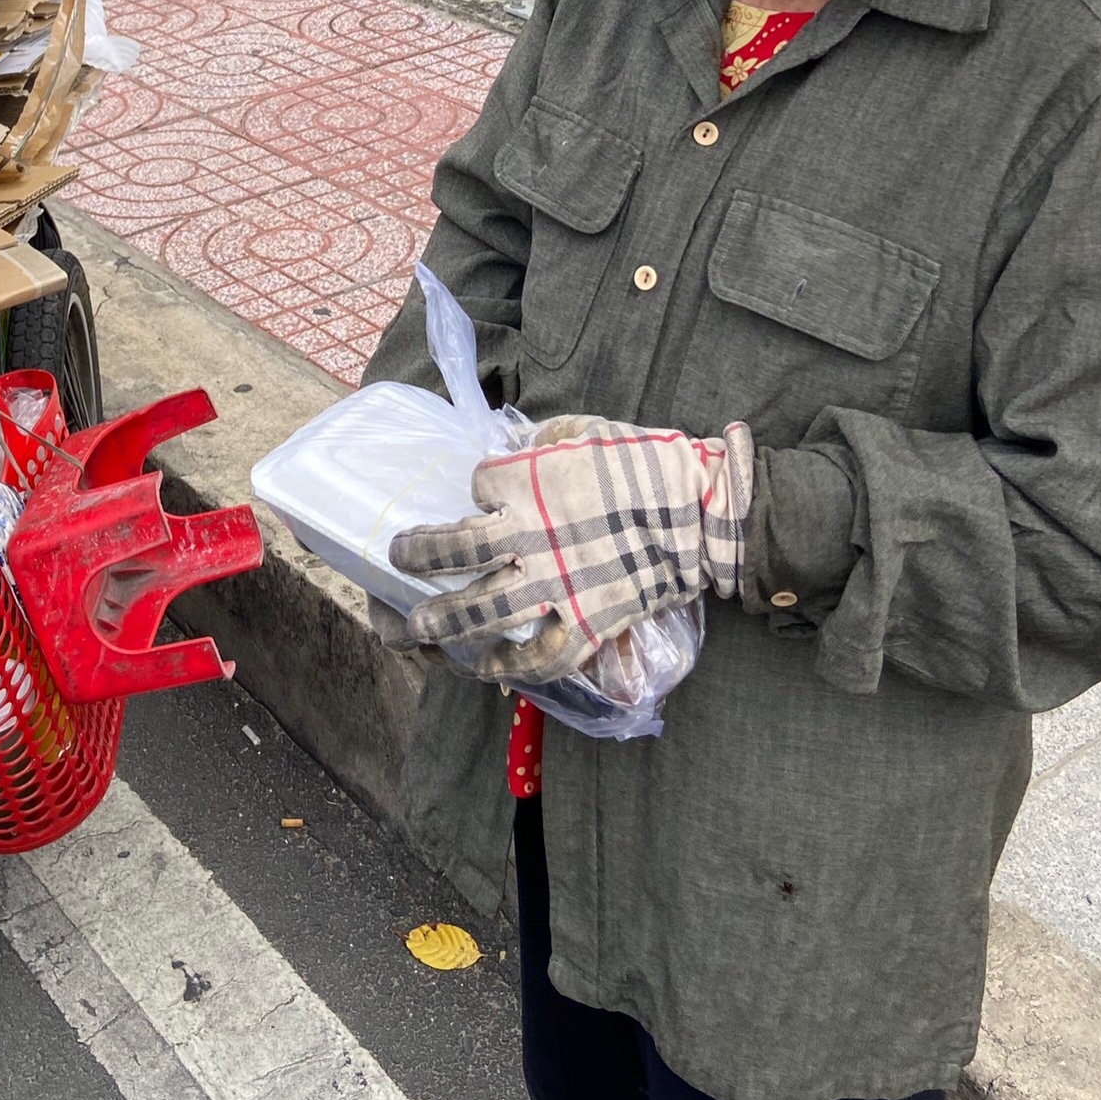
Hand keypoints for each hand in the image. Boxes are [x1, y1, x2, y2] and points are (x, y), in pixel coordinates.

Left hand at [387, 416, 753, 683]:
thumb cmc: (646, 464)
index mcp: (529, 484)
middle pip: (453, 551)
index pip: (477, 485)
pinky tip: (486, 668)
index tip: (480, 494)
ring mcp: (555, 585)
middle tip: (396, 561)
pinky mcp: (586, 623)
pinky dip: (511, 667)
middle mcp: (530, 537)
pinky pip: (540, 656)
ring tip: (414, 630)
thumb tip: (516, 449)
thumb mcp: (586, 431)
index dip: (475, 489)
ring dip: (442, 622)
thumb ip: (542, 441)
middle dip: (416, 558)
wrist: (703, 513)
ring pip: (482, 609)